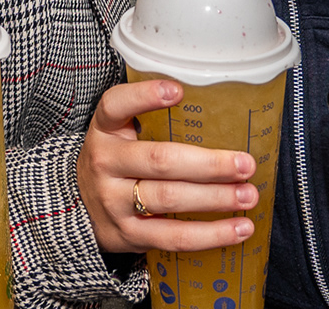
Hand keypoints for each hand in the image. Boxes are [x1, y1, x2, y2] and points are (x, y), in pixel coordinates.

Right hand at [76, 79, 258, 252]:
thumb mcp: (118, 135)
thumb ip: (152, 122)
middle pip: (159, 160)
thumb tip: (223, 113)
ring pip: (169, 199)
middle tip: (245, 164)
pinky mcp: (129, 234)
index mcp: (105, 130)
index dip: (144, 96)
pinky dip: (211, 235)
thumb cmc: (116, 163)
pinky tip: (239, 229)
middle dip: (208, 163)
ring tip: (248, 195)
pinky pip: (175, 237)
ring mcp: (114, 201)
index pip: (115, 105)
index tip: (177, 91)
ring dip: (216, 198)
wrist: (80, 211)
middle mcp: (105, 163)